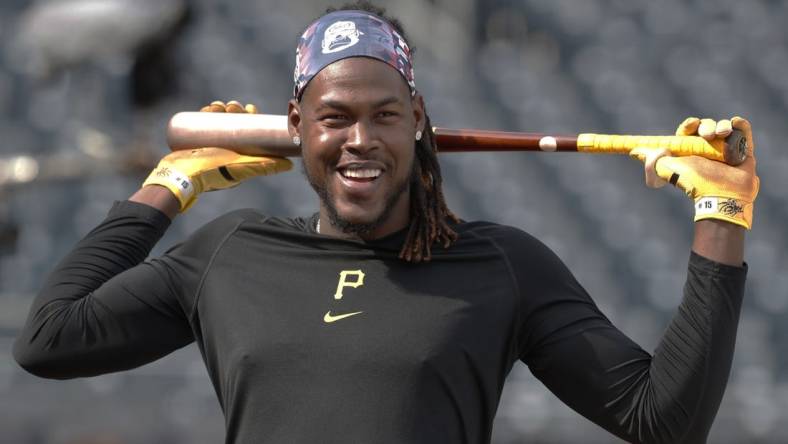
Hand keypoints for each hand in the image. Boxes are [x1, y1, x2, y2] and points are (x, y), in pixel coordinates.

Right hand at [142, 101, 291, 211]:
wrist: (183, 174)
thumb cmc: (214, 173)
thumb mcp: (242, 169)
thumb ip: (264, 167)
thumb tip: (289, 164)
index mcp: (239, 155)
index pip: (248, 131)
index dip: (250, 118)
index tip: (250, 108)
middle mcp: (226, 149)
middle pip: (234, 123)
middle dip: (234, 110)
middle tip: (233, 104)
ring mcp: (210, 144)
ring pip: (219, 121)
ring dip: (221, 108)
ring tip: (218, 106)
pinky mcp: (196, 141)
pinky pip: (203, 123)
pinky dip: (206, 113)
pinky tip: (208, 108)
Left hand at [630, 117, 758, 228]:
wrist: (720, 195)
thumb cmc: (694, 183)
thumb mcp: (668, 170)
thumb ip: (652, 162)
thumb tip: (635, 152)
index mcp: (690, 151)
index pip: (689, 131)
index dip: (689, 125)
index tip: (690, 125)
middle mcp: (708, 149)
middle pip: (707, 126)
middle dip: (707, 126)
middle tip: (707, 135)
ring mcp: (727, 149)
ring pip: (725, 127)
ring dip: (722, 126)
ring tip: (722, 134)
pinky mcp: (745, 151)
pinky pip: (744, 132)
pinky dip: (741, 125)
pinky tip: (736, 123)